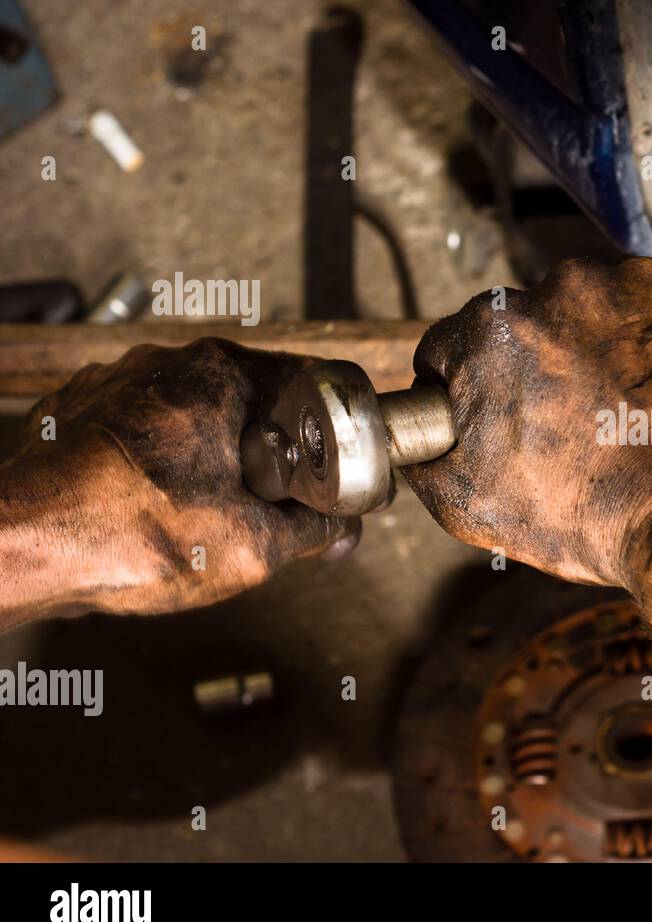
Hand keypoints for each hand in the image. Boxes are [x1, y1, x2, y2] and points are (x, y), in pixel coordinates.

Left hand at [1, 339, 359, 621]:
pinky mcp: (75, 414)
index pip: (307, 382)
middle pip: (249, 400)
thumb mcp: (254, 546)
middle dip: (273, 450)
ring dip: (215, 457)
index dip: (334, 428)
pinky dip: (163, 464)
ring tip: (217, 512)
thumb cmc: (125, 536)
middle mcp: (162, 364)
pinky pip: (143, 432)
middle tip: (284, 500)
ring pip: (192, 416)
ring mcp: (112, 385)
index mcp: (216, 374)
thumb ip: (314, 531)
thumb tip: (341, 529)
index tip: (343, 462)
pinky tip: (161, 510)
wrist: (19, 550)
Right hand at [404, 256, 651, 587]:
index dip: (473, 388)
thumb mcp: (470, 504)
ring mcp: (640, 283)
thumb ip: (423, 455)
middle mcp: (564, 286)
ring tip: (636, 414)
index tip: (505, 418)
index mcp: (494, 327)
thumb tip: (421, 436)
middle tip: (580, 426)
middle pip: (533, 322)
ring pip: (603, 311)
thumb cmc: (599, 516)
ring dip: (610, 349)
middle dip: (546, 365)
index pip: (457, 345)